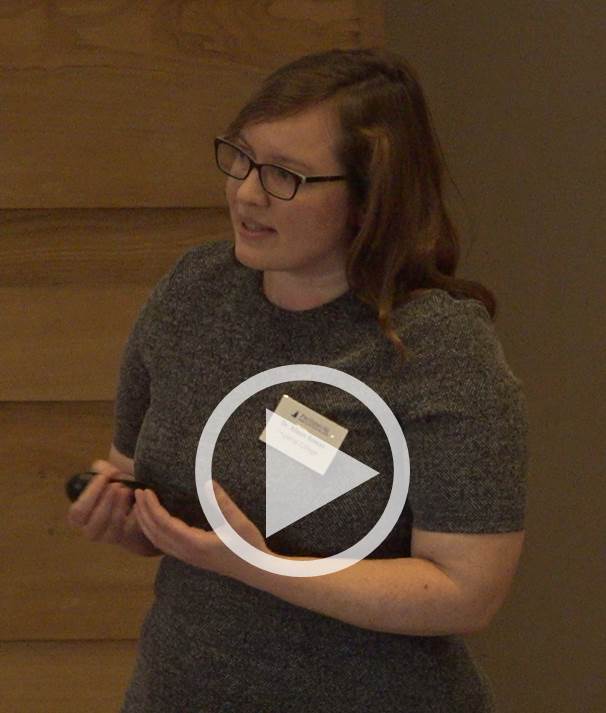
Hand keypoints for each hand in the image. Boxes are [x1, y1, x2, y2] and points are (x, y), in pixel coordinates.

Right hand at [66, 459, 159, 556]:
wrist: (134, 504)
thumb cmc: (114, 489)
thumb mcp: (105, 476)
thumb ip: (101, 469)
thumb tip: (106, 470)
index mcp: (79, 517)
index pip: (78, 512)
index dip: (90, 494)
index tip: (104, 477)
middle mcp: (91, 531)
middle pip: (95, 520)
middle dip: (107, 500)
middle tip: (118, 485)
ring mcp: (109, 537)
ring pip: (113, 525)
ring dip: (121, 506)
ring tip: (128, 489)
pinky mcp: (128, 538)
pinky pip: (131, 527)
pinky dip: (135, 512)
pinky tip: (139, 501)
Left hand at [133, 479, 272, 581]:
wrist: (256, 570)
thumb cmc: (249, 546)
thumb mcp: (238, 522)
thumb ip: (222, 503)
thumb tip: (208, 483)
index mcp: (195, 544)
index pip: (164, 524)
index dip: (152, 507)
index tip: (145, 491)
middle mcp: (187, 553)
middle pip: (155, 534)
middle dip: (143, 513)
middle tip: (137, 493)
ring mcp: (189, 558)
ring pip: (158, 542)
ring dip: (146, 523)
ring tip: (141, 505)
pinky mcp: (192, 558)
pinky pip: (165, 545)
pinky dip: (154, 532)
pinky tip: (156, 522)